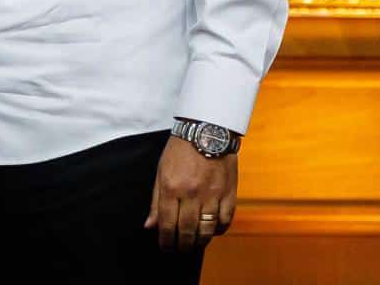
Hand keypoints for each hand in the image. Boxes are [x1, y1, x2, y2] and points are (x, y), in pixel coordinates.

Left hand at [144, 136, 236, 251]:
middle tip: (180, 250)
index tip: (166, 248)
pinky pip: (226, 220)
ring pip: (207, 229)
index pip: (167, 224)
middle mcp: (191, 193)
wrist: (206, 130)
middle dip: (183, 245)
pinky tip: (213, 231)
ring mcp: (212, 194)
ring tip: (195, 244)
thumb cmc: (180, 150)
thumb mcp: (161, 171)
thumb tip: (150, 225)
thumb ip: (156, 200)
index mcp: (171, 187)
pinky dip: (219, 230)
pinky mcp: (229, 193)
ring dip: (200, 241)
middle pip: (187, 231)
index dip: (166, 241)